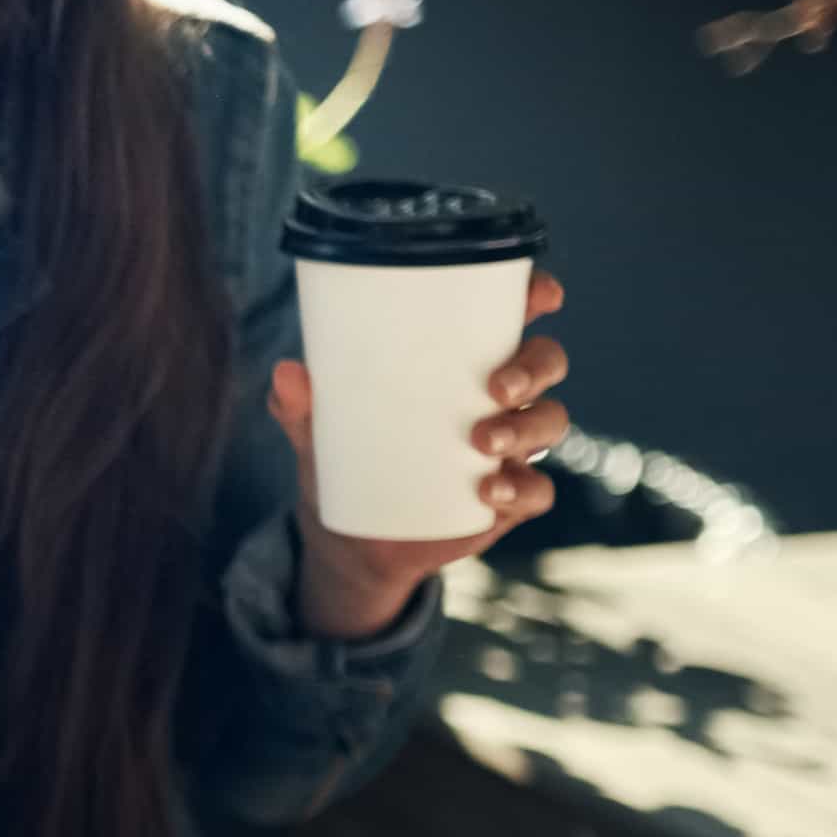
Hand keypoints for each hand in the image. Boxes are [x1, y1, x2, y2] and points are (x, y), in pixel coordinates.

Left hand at [276, 269, 567, 644]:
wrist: (352, 540)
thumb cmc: (347, 460)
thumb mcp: (318, 431)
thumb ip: (300, 404)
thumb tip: (287, 373)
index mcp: (464, 362)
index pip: (513, 317)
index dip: (536, 297)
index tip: (540, 297)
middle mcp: (499, 397)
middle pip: (546, 364)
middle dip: (533, 368)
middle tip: (496, 387)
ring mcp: (510, 447)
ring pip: (550, 421)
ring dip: (526, 427)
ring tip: (482, 442)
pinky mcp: (509, 498)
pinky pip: (538, 490)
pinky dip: (522, 488)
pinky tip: (491, 491)